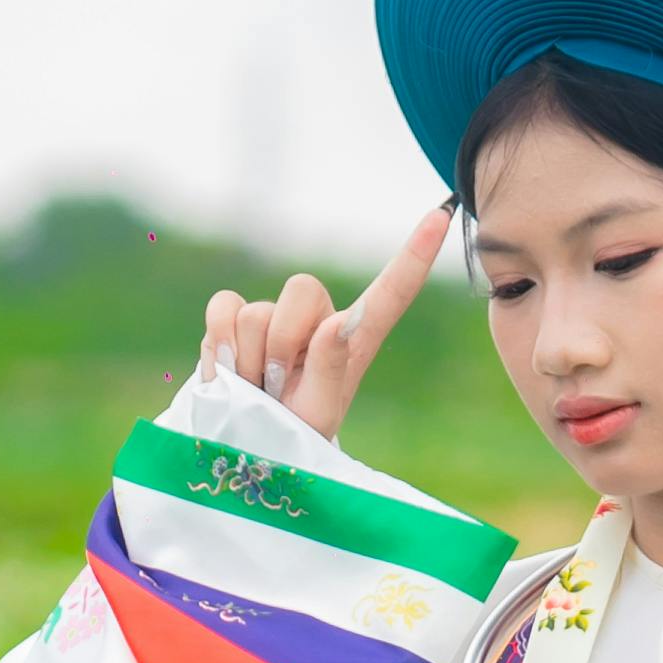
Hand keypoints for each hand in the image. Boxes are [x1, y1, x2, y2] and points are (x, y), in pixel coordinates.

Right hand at [202, 204, 451, 444]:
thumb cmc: (296, 432)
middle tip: (277, 385)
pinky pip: (223, 308)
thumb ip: (330, 368)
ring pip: (254, 310)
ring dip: (250, 360)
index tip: (443, 214)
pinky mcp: (232, 319)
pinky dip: (219, 344)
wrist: (246, 447)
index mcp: (355, 337)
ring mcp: (274, 316)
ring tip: (257, 390)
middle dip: (283, 340)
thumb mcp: (320, 411)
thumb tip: (337, 321)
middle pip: (302, 288)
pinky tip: (228, 374)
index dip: (416, 252)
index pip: (392, 291)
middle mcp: (317, 317)